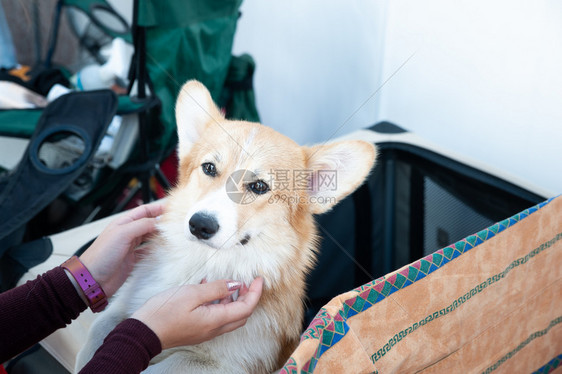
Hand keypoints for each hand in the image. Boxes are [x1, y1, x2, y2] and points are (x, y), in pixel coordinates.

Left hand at [79, 203, 163, 297]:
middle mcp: (127, 233)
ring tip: (172, 236)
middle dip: (161, 222)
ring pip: (149, 238)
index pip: (144, 211)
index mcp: (123, 223)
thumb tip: (158, 222)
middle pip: (148, 224)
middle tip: (175, 223)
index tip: (171, 209)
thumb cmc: (101, 256)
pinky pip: (147, 252)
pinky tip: (163, 251)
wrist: (92, 279)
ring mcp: (130, 247)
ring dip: (160, 236)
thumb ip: (141, 225)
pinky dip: (156, 251)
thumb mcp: (122, 234)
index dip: (157, 208)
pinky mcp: (132, 260)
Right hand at [132, 277, 263, 349]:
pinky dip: (219, 303)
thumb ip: (216, 289)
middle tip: (248, 282)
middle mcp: (214, 329)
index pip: (246, 308)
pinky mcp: (197, 329)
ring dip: (234, 300)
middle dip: (249, 298)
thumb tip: (235, 285)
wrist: (144, 332)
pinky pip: (215, 316)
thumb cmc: (165, 312)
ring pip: (229, 316)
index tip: (259, 279)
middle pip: (241, 315)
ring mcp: (205, 331)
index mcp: (216, 320)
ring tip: (230, 283)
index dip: (256, 293)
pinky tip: (208, 288)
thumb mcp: (192, 294)